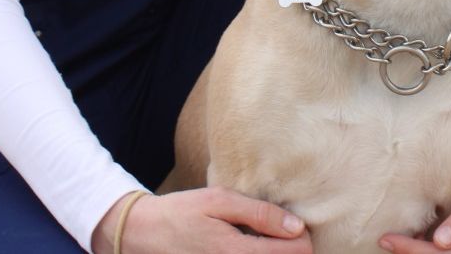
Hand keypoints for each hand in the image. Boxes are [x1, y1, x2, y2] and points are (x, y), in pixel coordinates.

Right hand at [92, 187, 312, 253]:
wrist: (146, 234)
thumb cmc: (184, 211)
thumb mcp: (220, 201)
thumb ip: (259, 214)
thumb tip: (296, 227)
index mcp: (235, 252)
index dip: (304, 243)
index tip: (302, 230)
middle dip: (291, 251)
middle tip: (292, 237)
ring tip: (273, 242)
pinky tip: (255, 247)